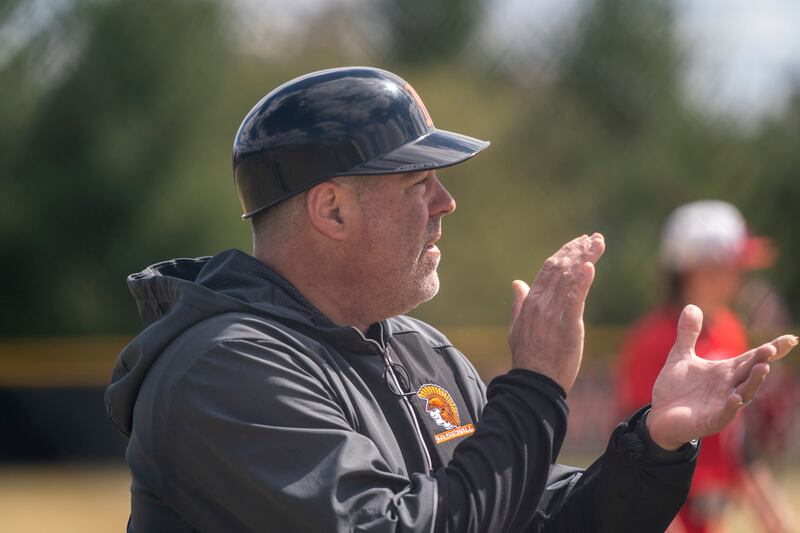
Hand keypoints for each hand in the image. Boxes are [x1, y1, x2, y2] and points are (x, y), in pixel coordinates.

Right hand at [508, 233, 604, 392]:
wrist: (533, 382)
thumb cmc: (527, 357)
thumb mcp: (516, 327)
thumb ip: (519, 303)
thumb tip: (517, 283)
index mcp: (530, 302)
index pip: (549, 269)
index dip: (565, 253)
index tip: (579, 242)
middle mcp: (541, 303)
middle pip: (561, 268)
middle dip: (578, 250)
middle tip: (594, 238)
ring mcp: (553, 314)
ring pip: (570, 278)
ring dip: (586, 258)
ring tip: (599, 243)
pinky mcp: (568, 326)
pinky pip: (575, 299)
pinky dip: (582, 281)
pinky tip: (590, 266)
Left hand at [647, 305, 797, 449]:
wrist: (660, 415)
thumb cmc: (676, 388)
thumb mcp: (680, 355)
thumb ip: (688, 333)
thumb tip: (692, 305)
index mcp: (725, 371)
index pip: (752, 358)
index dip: (771, 349)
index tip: (789, 339)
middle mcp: (729, 386)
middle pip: (750, 372)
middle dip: (761, 360)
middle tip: (771, 349)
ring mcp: (723, 404)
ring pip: (745, 392)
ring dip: (754, 381)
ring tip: (762, 367)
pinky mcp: (712, 420)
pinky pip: (725, 413)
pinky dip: (731, 406)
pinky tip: (736, 398)